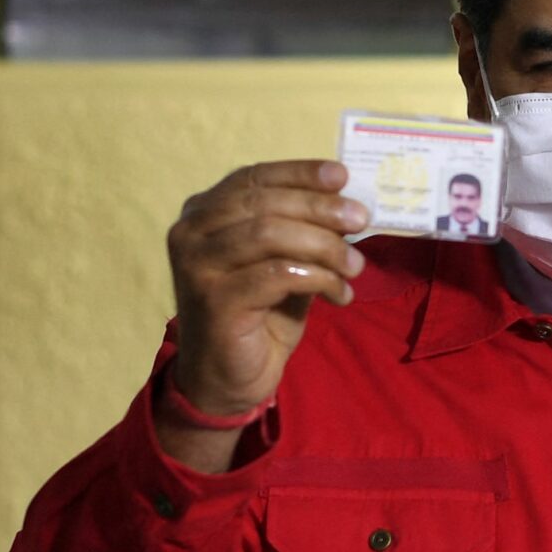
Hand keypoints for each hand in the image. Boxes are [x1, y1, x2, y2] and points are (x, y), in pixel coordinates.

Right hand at [167, 160, 368, 413]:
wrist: (229, 378)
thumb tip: (346, 205)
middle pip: (264, 202)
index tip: (341, 176)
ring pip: (269, 234)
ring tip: (355, 266)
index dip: (299, 173)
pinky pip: (277, 274)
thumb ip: (303, 232)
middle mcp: (191, 233)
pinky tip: (339, 295)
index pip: (254, 178)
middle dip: (319, 207)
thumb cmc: (259, 317)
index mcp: (203, 214)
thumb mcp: (285, 264)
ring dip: (323, 245)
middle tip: (360, 219)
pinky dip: (318, 279)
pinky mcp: (214, 299)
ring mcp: (197, 265)